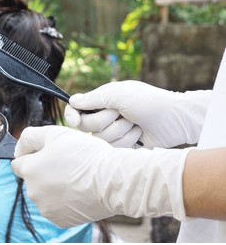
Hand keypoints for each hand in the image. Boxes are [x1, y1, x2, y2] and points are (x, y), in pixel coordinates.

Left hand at [12, 125, 190, 227]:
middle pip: (32, 179)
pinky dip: (64, 201)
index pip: (18, 163)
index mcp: (29, 170)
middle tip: (67, 163)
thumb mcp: (55, 133)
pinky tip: (79, 191)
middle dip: (44, 171)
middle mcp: (33, 192)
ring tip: (76, 178)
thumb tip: (19, 148)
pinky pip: (57, 208)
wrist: (113, 180)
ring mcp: (46, 209)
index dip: (31, 155)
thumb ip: (30, 137)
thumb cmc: (86, 155)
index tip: (47, 154)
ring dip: (54, 187)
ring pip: (45, 194)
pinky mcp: (60, 220)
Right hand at [65, 80, 211, 148]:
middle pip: (86, 126)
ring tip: (135, 123)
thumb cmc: (147, 101)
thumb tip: (71, 101)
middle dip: (105, 120)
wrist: (173, 119)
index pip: (76, 110)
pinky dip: (127, 141)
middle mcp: (104, 117)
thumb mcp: (118, 94)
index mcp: (101, 102)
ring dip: (119, 130)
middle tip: (121, 113)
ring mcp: (113, 133)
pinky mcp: (121, 147)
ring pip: (100, 140)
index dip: (72, 116)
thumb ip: (92, 99)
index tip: (74, 121)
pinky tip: (139, 134)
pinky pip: (112, 150)